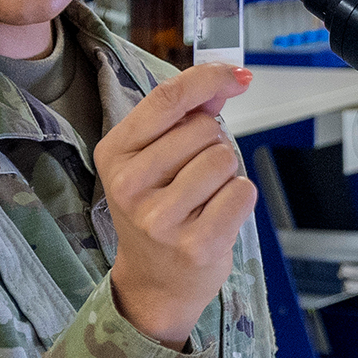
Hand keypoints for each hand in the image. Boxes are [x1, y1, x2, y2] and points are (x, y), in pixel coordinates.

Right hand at [95, 63, 256, 348]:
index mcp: (115, 153)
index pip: (168, 98)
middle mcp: (130, 185)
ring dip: (228, 173)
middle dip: (214, 144)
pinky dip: (240, 198)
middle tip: (195, 176)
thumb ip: (188, 114)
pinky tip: (218, 215)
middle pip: (204, 128)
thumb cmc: (159, 210)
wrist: (155, 283)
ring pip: (225, 158)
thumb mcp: (156, 159)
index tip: (237, 75)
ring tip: (205, 198)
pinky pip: (242, 192)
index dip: (209, 77)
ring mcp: (160, 219)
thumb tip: (230, 79)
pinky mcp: (195, 245)